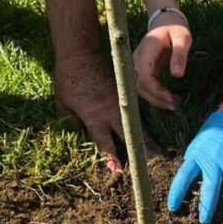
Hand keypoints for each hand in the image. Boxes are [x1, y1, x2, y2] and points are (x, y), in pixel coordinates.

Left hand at [54, 52, 162, 171]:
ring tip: (160, 151)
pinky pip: (136, 111)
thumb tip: (79, 136)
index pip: (104, 142)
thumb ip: (71, 122)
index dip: (111, 157)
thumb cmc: (68, 79)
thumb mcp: (63, 104)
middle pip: (128, 135)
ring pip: (137, 124)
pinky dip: (145, 122)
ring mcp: (120, 102)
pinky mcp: (125, 93)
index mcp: (94, 117)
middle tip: (152, 162)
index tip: (118, 170)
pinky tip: (151, 130)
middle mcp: (111, 112)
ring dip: (148, 138)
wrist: (80, 53)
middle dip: (140, 150)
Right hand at [133, 13, 191, 110]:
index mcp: (146, 52)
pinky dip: (156, 94)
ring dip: (156, 99)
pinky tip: (170, 98)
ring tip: (175, 104)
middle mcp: (138, 60)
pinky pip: (146, 85)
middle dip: (157, 99)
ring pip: (141, 88)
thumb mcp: (182, 37)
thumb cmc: (175, 27)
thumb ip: (180, 55)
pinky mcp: (144, 69)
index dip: (156, 91)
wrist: (165, 19)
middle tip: (176, 105)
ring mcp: (139, 65)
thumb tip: (177, 75)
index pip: (144, 78)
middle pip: (140, 86)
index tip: (171, 98)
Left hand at [167, 110, 222, 223]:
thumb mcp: (197, 144)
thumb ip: (193, 161)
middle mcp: (214, 160)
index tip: (173, 208)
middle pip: (210, 188)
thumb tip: (188, 181)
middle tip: (204, 221)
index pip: (183, 177)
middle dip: (207, 207)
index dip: (177, 194)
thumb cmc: (213, 131)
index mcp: (198, 154)